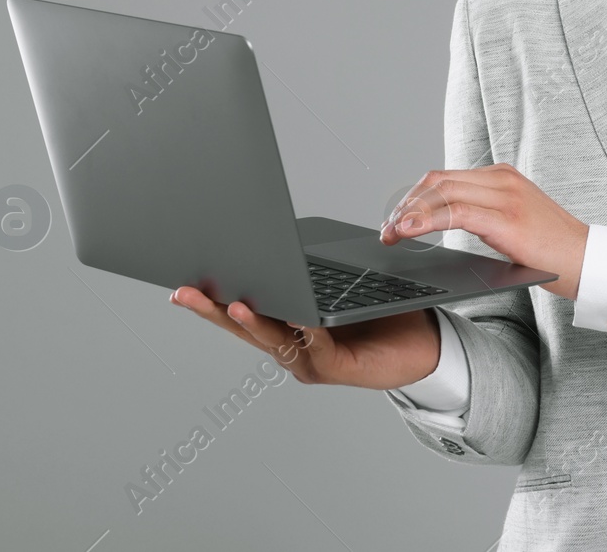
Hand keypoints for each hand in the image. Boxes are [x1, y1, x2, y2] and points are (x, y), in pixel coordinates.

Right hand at [170, 287, 442, 389]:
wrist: (425, 344)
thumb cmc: (380, 310)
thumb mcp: (338, 285)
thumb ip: (310, 271)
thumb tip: (277, 237)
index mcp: (285, 325)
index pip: (241, 308)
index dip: (212, 295)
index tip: (182, 279)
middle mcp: (291, 346)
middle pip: (244, 327)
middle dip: (213, 308)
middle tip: (184, 291)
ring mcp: (311, 361)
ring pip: (276, 341)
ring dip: (255, 323)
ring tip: (235, 305)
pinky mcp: (339, 369)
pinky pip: (318, 350)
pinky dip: (306, 333)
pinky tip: (298, 318)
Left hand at [382, 162, 587, 300]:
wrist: (588, 260)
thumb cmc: (552, 249)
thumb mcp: (514, 221)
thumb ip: (485, 212)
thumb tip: (444, 221)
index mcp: (502, 177)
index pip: (445, 177)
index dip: (414, 197)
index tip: (396, 219)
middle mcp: (502, 179)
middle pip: (437, 181)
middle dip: (405, 204)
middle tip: (387, 229)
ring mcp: (505, 196)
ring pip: (441, 192)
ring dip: (409, 213)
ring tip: (391, 234)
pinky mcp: (507, 219)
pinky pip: (455, 212)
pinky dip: (426, 221)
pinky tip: (410, 233)